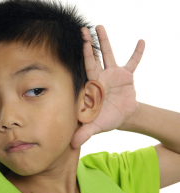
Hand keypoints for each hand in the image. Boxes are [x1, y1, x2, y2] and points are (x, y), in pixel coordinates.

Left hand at [71, 25, 144, 148]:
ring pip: (109, 55)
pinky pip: (133, 62)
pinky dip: (137, 53)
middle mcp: (100, 77)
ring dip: (105, 42)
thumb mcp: (96, 126)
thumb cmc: (104, 119)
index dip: (83, 56)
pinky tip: (141, 42)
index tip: (79, 43)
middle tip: (82, 30)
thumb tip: (72, 144)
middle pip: (94, 58)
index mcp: (92, 86)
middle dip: (89, 44)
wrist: (120, 117)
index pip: (86, 68)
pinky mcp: (126, 76)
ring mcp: (113, 75)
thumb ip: (84, 132)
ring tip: (99, 26)